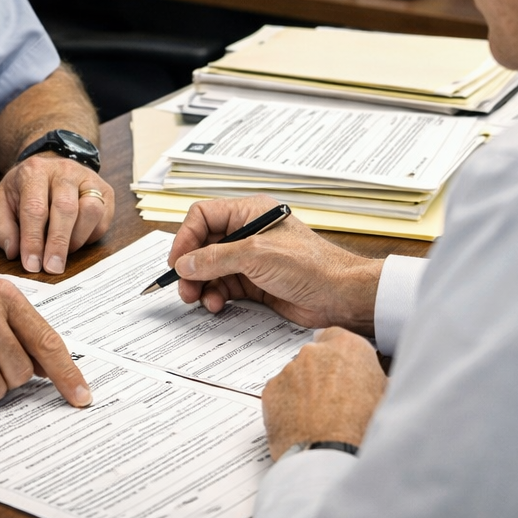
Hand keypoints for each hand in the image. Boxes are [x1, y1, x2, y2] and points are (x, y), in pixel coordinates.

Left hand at [0, 154, 114, 273]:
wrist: (47, 167)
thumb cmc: (22, 190)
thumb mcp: (0, 203)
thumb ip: (1, 227)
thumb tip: (13, 251)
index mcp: (34, 171)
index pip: (35, 208)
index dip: (33, 240)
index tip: (31, 265)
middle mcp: (64, 171)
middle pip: (65, 208)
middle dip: (58, 243)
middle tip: (52, 267)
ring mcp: (88, 178)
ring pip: (91, 210)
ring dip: (77, 239)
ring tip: (63, 253)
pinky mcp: (105, 190)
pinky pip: (104, 218)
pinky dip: (91, 236)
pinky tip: (76, 240)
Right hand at [168, 196, 381, 332]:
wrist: (340, 296)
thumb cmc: (311, 266)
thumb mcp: (256, 255)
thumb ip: (216, 258)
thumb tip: (184, 263)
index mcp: (250, 213)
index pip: (203, 216)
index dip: (186, 237)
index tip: (178, 261)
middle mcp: (247, 233)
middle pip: (203, 245)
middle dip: (191, 266)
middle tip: (184, 287)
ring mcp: (250, 259)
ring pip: (210, 269)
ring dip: (201, 284)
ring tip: (200, 299)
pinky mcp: (254, 283)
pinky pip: (223, 287)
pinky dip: (215, 296)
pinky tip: (217, 304)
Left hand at [262, 326, 385, 460]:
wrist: (329, 456)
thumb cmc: (360, 429)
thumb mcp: (385, 397)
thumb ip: (376, 378)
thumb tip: (381, 380)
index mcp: (348, 347)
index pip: (338, 337)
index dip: (340, 355)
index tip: (342, 368)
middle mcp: (315, 352)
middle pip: (316, 356)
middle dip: (321, 373)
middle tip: (333, 399)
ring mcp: (290, 369)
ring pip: (297, 375)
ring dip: (304, 389)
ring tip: (318, 417)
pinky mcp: (271, 390)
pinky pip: (280, 392)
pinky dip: (287, 404)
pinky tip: (301, 422)